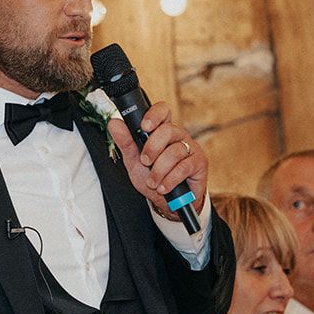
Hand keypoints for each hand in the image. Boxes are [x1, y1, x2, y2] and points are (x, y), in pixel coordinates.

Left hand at [106, 100, 207, 223]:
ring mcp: (190, 148)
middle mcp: (178, 136)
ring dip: (159, 170)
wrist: (168, 203)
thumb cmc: (153, 178)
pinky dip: (169, 180)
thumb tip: (114, 123)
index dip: (154, 115)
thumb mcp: (134, 161)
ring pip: (174, 151)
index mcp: (162, 131)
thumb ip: (125, 143)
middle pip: (167, 130)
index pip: (163, 111)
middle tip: (145, 162)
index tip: (144, 127)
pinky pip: (183, 167)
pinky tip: (163, 187)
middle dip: (152, 148)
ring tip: (153, 182)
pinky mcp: (199, 162)